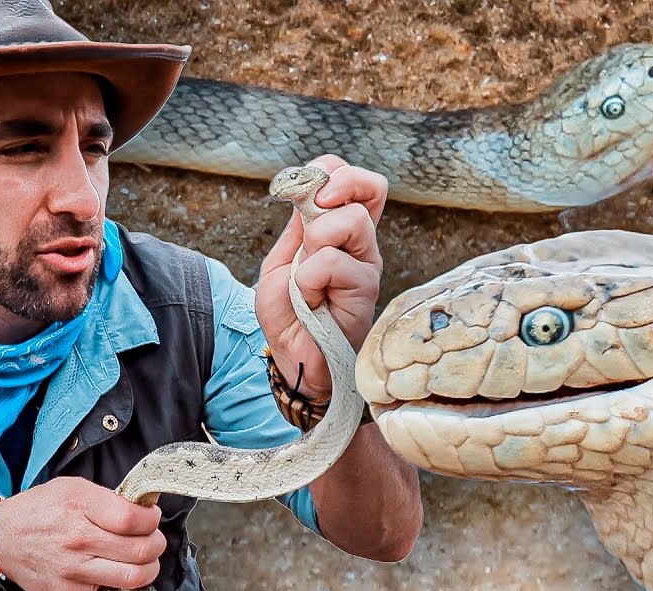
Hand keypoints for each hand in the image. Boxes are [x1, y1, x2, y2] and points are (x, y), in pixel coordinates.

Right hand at [0, 476, 165, 590]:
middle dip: (156, 545)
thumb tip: (145, 511)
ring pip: (134, 578)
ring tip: (144, 563)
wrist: (1, 539)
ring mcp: (74, 571)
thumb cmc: (40, 510)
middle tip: (152, 541)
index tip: (151, 519)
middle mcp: (78, 540)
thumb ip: (109, 498)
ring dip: (149, 571)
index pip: (133, 519)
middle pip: (141, 550)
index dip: (152, 520)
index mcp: (81, 506)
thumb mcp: (74, 487)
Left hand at [256, 154, 387, 397]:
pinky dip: (308, 279)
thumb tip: (310, 191)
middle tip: (313, 211)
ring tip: (305, 276)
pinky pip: (332, 262)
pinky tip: (311, 300)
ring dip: (315, 242)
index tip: (305, 186)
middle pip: (371, 187)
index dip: (333, 171)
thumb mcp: (281, 261)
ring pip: (352, 220)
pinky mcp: (366, 289)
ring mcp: (367, 264)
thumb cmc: (290, 314)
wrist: (294, 358)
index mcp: (341, 231)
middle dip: (334, 187)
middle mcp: (361, 243)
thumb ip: (297, 228)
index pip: (356, 182)